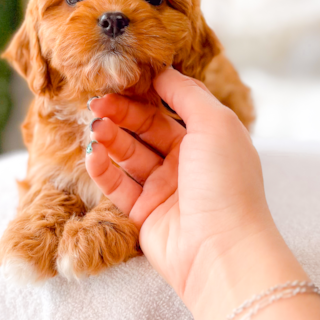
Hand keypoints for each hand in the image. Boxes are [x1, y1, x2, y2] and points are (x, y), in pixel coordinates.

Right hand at [85, 68, 294, 319]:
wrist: (222, 250)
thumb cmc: (226, 182)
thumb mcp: (215, 123)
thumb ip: (186, 92)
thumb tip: (162, 69)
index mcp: (209, 138)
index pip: (170, 106)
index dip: (145, 92)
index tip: (120, 79)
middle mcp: (187, 162)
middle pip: (145, 129)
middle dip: (121, 114)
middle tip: (96, 103)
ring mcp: (165, 189)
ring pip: (129, 155)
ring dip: (109, 139)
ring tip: (95, 128)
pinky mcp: (144, 214)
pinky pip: (118, 185)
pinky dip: (102, 168)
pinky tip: (93, 154)